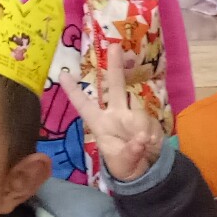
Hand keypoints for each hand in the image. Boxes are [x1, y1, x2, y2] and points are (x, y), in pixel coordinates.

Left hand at [58, 42, 162, 182]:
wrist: (144, 170)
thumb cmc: (123, 164)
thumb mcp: (123, 163)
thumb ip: (131, 151)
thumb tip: (142, 138)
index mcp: (99, 123)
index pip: (83, 104)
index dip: (73, 90)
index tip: (62, 73)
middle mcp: (115, 114)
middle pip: (114, 87)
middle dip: (115, 66)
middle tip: (114, 46)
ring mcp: (132, 115)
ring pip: (138, 115)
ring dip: (142, 131)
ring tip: (144, 146)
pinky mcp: (148, 120)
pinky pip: (152, 125)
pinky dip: (153, 137)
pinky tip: (151, 145)